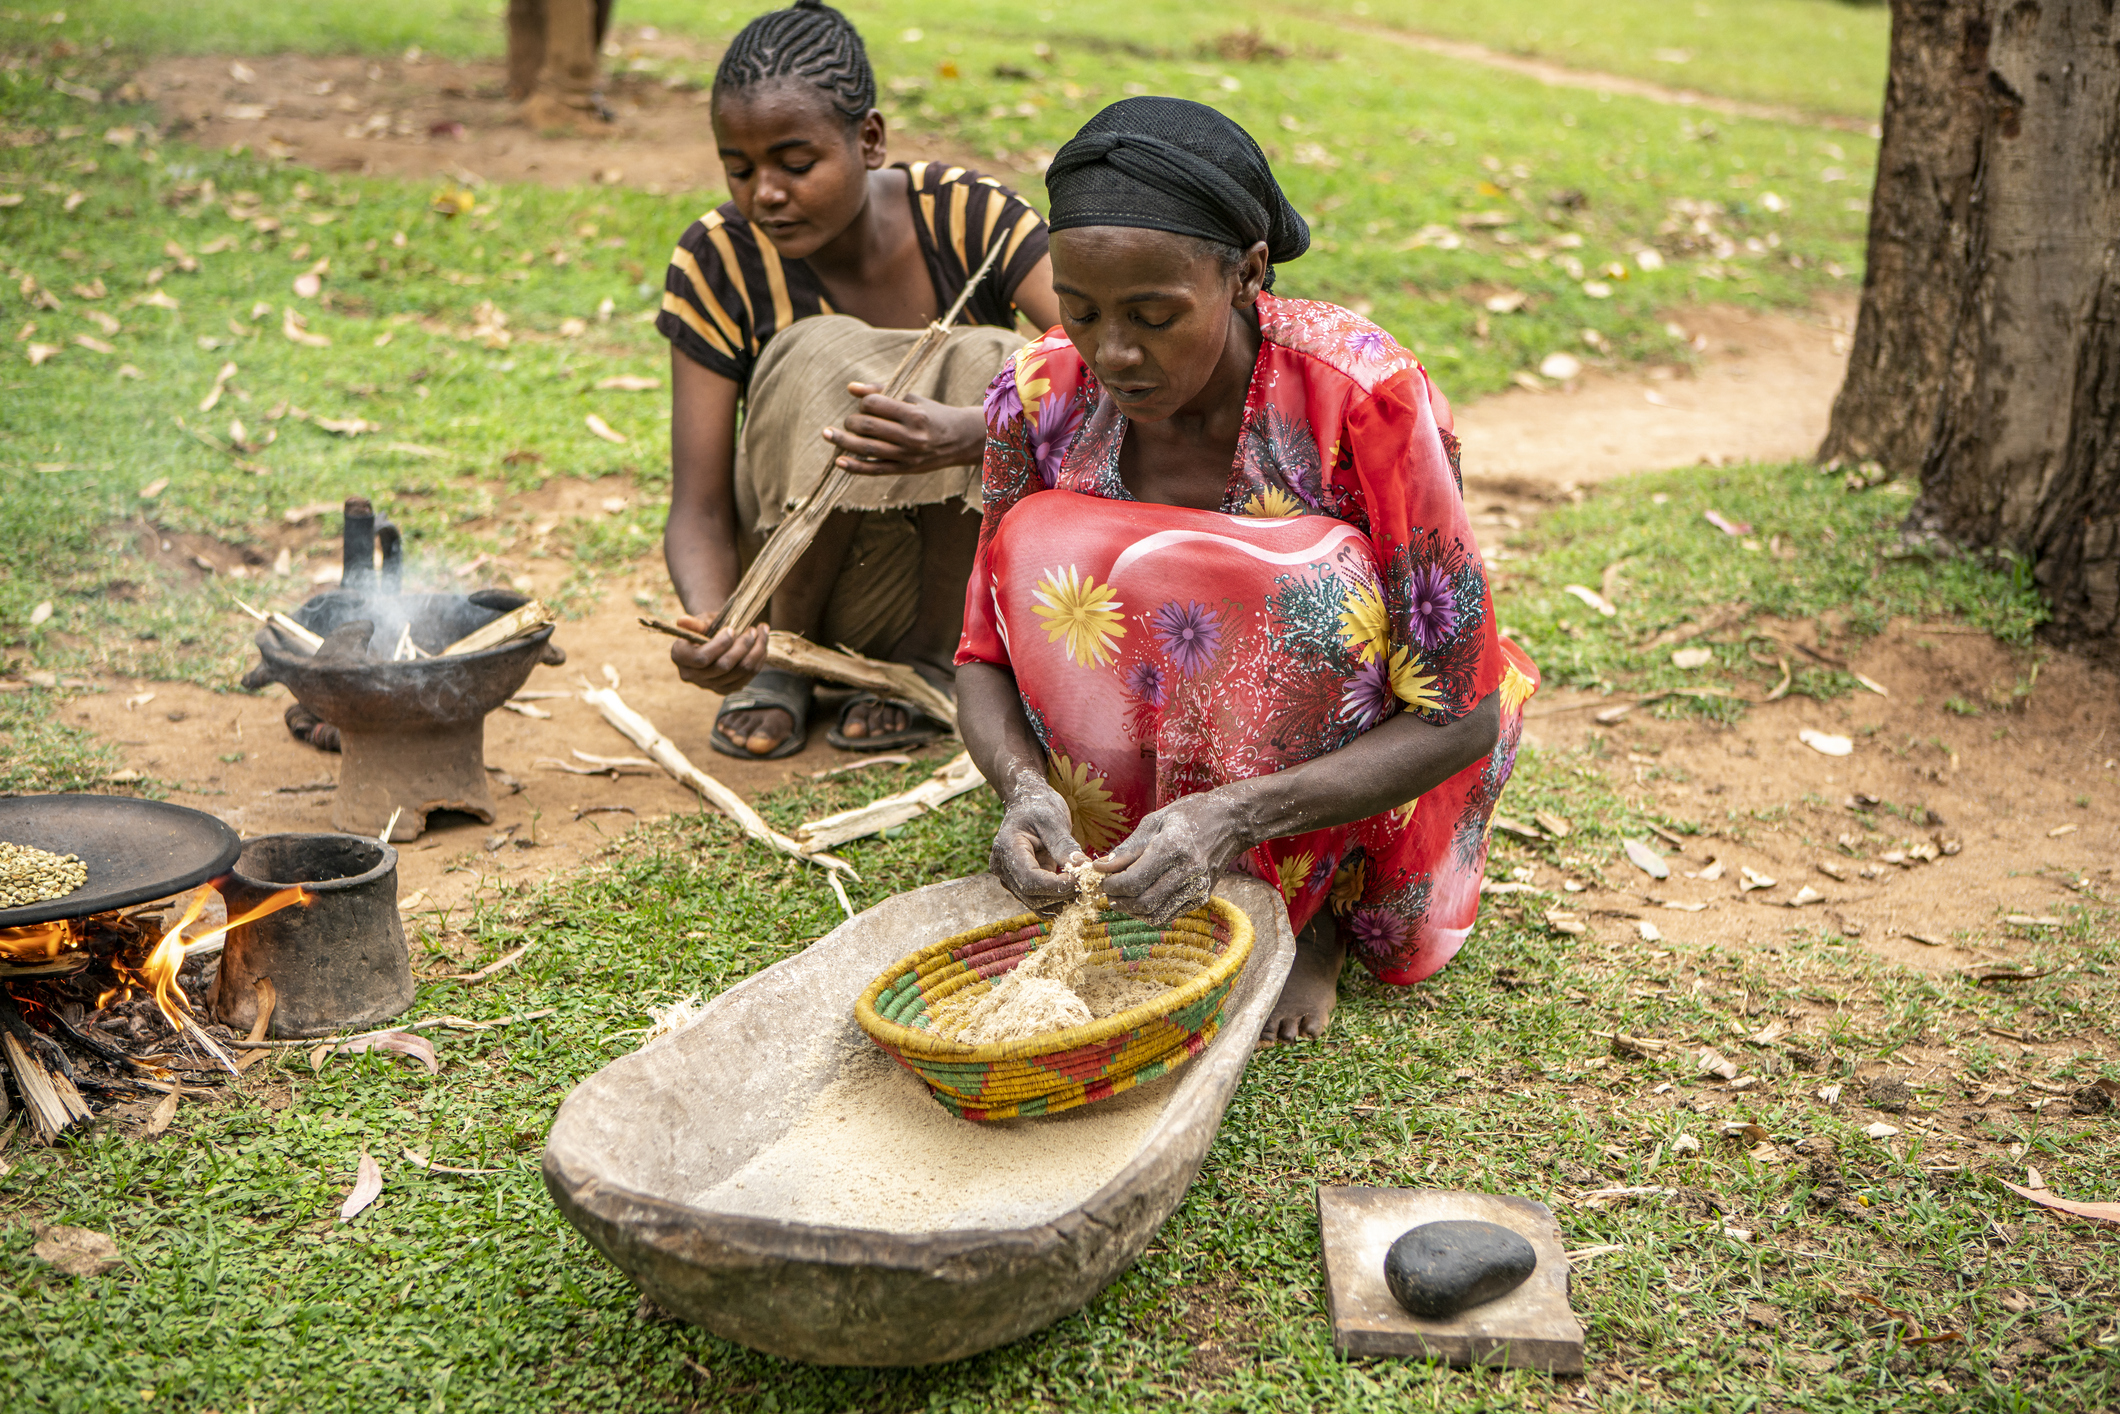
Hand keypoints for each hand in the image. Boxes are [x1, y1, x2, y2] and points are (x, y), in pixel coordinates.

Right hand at [669, 616, 767, 692]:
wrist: (713, 639)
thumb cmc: (707, 627)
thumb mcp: (702, 621)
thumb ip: (696, 623)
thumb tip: (682, 620)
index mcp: (679, 656)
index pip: (701, 658)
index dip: (720, 645)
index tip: (732, 629)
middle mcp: (690, 675)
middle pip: (723, 667)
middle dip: (742, 646)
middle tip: (752, 630)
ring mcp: (708, 685)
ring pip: (739, 673)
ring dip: (755, 652)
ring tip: (761, 633)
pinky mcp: (724, 690)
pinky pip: (746, 678)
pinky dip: (758, 661)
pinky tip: (762, 646)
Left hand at [821, 385, 984, 475]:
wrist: (961, 440)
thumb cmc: (932, 414)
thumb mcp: (911, 398)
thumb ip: (881, 392)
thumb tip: (851, 388)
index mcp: (914, 415)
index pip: (875, 405)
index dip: (865, 402)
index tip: (867, 404)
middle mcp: (911, 437)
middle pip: (867, 426)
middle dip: (852, 421)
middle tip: (851, 420)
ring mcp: (907, 456)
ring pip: (866, 448)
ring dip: (843, 441)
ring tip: (827, 434)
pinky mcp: (904, 469)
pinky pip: (874, 469)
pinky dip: (854, 467)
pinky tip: (838, 461)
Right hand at [989, 780, 1084, 912]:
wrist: (1026, 803)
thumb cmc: (1039, 806)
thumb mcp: (1054, 820)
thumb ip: (1065, 845)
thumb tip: (1083, 868)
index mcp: (1007, 848)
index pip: (1030, 879)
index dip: (1056, 885)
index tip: (1081, 880)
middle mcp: (1003, 868)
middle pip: (1032, 895)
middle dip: (1062, 894)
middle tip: (1088, 885)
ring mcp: (1009, 878)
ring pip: (1035, 903)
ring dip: (1061, 901)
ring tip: (1083, 887)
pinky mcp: (1020, 883)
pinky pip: (1038, 900)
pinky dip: (1056, 901)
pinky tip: (1073, 891)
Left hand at [1095, 791, 1249, 926]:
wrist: (1229, 821)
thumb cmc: (1188, 816)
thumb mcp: (1154, 821)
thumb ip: (1128, 848)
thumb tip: (1101, 867)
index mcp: (1174, 848)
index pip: (1134, 880)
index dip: (1111, 884)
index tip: (1101, 877)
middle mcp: (1189, 871)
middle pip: (1143, 902)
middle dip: (1119, 900)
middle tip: (1108, 889)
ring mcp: (1198, 887)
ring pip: (1155, 915)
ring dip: (1131, 910)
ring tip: (1121, 896)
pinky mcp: (1202, 897)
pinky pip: (1169, 915)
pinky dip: (1149, 912)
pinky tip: (1140, 898)